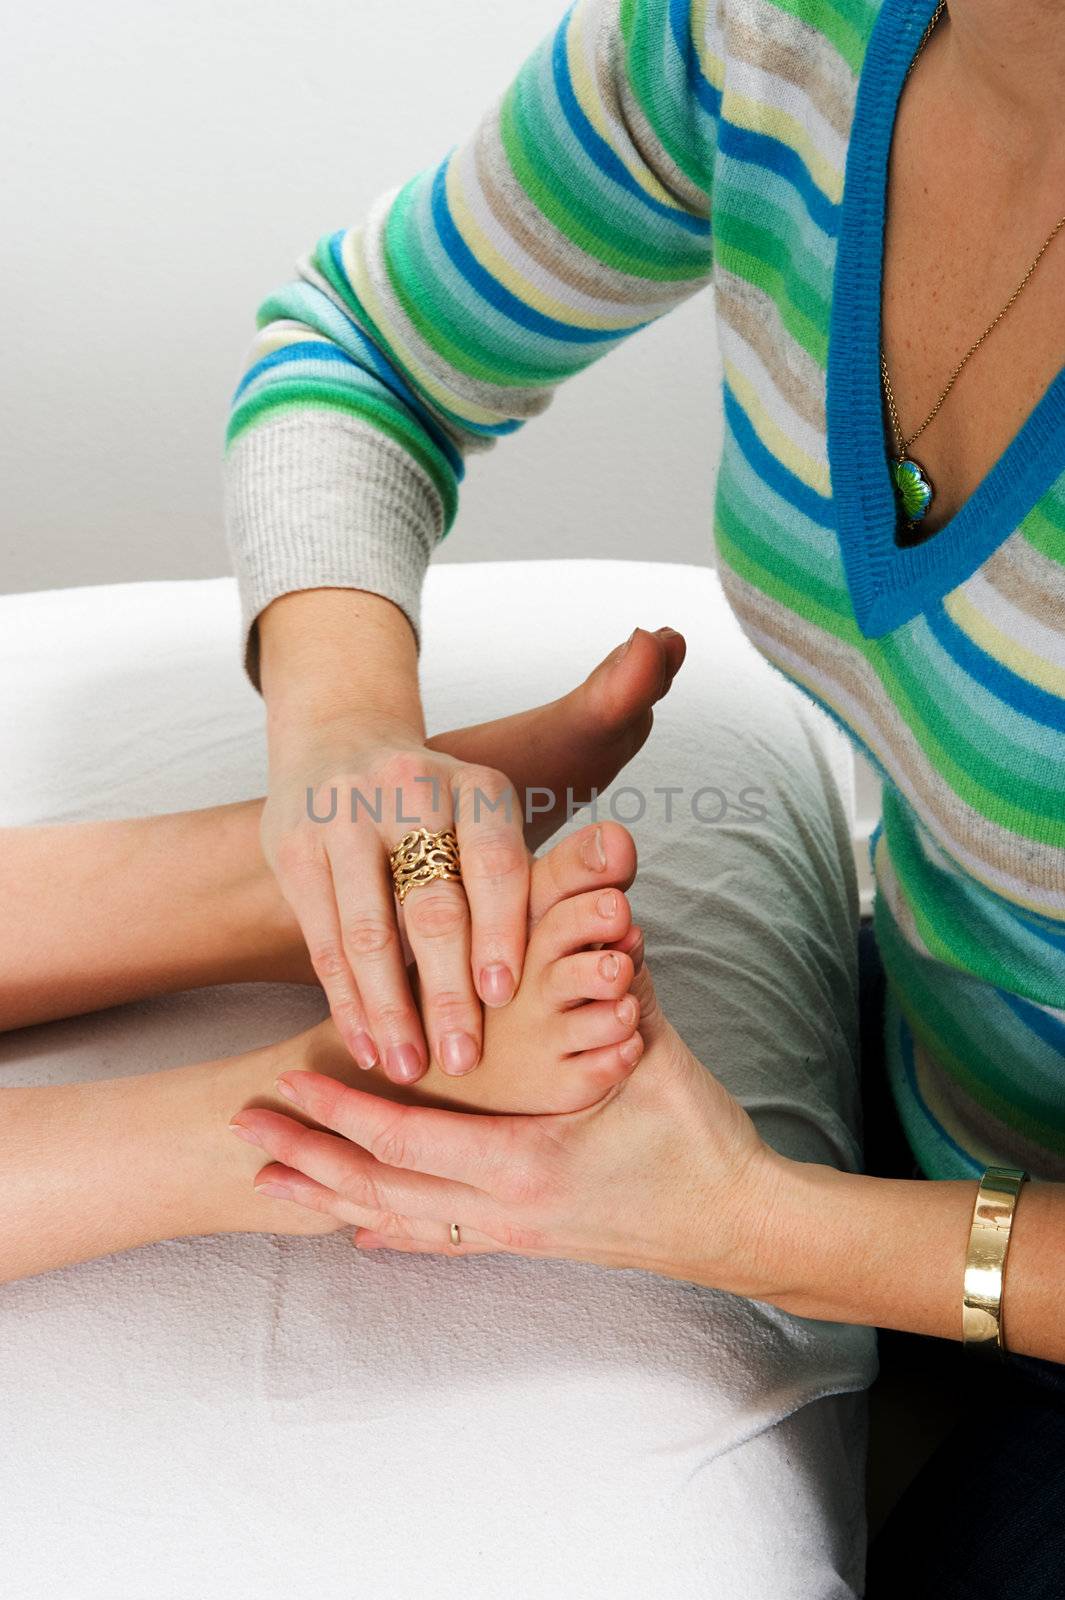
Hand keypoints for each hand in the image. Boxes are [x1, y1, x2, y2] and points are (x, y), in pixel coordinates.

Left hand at [228, 967, 788, 1297]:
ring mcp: (513, 1236)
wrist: (736, 1223)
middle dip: (308, 1161)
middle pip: (381, 1190)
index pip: (407, 1140)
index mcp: (525, 1164)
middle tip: (243, 1137)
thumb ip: (612, 984)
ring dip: (332, 1199)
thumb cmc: (698, 1139)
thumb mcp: (651, 1050)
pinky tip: (357, 1233)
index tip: (286, 1086)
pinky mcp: (528, 1245)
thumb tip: (598, 912)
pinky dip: (392, 1232)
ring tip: (270, 1186)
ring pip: (401, 1222)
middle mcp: (505, 1211)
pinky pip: (442, 1242)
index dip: (342, 1113)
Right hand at [262, 716, 527, 1086]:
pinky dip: (345, 999)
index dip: (502, 933)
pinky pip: (323, 938)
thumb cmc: (438, 806)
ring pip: (368, 932)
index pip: (495, 864)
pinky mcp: (293, 847)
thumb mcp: (487, 814)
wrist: (339, 737)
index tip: (504, 999)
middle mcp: (408, 791)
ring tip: (407, 1069)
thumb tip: (598, 943)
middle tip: (462, 1061)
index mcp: (474, 785)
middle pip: (432, 906)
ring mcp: (342, 818)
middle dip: (448, 992)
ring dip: (389, 1010)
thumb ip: (530, 876)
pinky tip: (364, 1044)